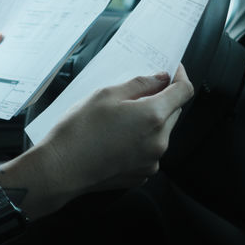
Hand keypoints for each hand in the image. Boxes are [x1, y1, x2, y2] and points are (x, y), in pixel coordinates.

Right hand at [39, 64, 193, 197]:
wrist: (61, 169)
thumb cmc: (79, 130)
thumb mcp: (106, 94)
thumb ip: (140, 84)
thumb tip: (161, 79)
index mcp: (153, 116)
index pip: (184, 92)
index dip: (180, 77)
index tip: (172, 70)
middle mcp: (159, 141)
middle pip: (174, 112)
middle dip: (161, 99)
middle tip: (135, 93)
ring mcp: (152, 161)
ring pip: (162, 132)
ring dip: (150, 121)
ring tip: (119, 119)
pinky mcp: (142, 174)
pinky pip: (150, 150)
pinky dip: (141, 140)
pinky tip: (116, 138)